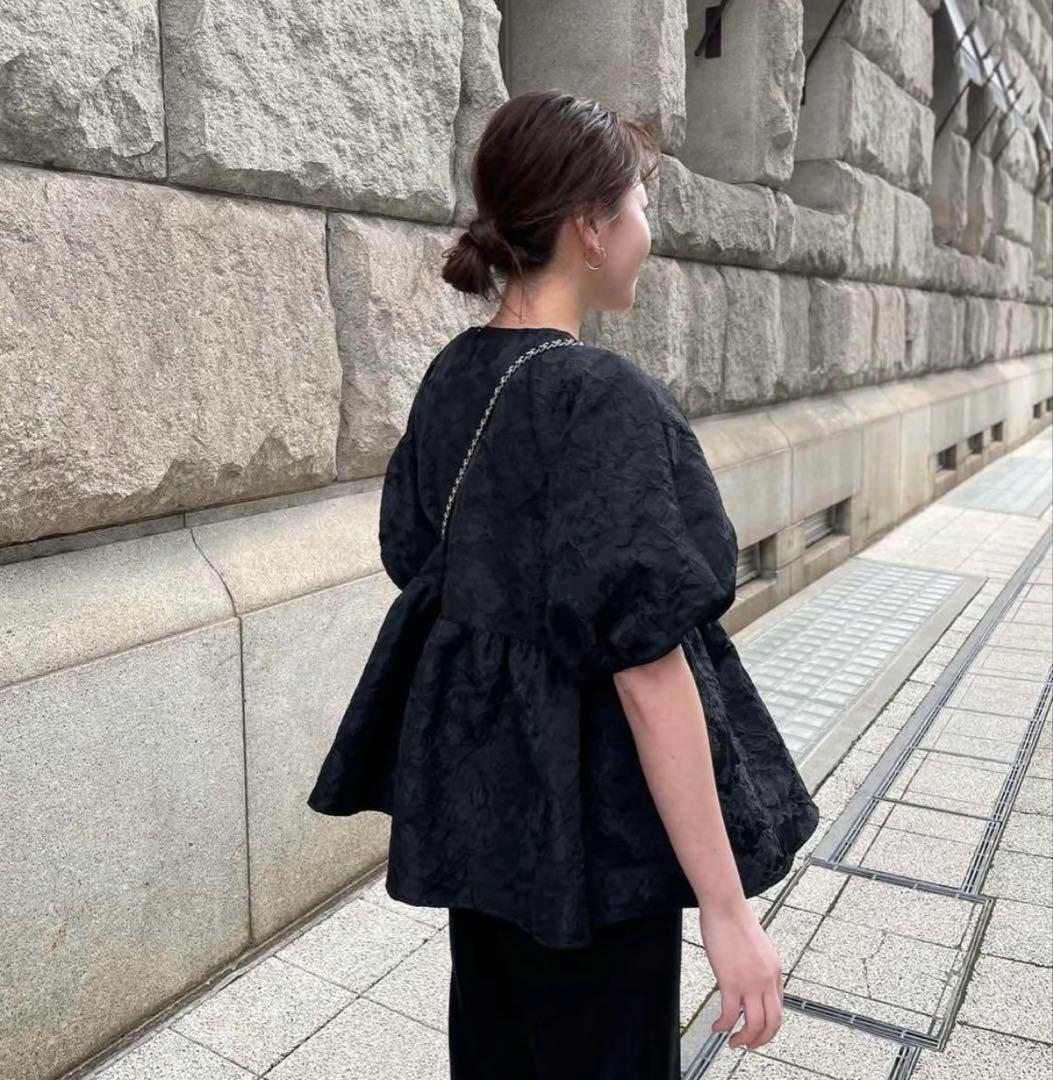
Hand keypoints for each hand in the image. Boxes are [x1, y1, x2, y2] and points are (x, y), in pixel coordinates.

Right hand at [700, 898, 783, 1049]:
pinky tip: (716, 1027)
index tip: (756, 1028)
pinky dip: (724, 1026)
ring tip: (733, 1042)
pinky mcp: (731, 982)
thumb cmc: (734, 919)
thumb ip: (757, 965)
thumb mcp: (757, 946)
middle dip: (761, 1039)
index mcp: (775, 971)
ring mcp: (750, 982)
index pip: (778, 1006)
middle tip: (749, 1045)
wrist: (725, 906)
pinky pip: (730, 1014)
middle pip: (773, 1022)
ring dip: (745, 1039)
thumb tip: (747, 977)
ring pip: (755, 1025)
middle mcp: (767, 980)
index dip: (768, 1023)